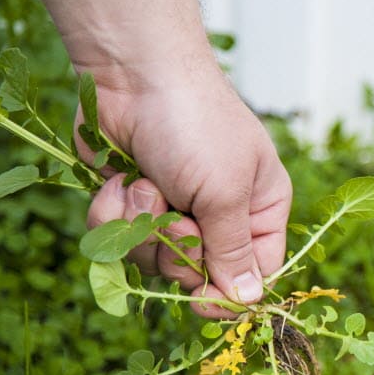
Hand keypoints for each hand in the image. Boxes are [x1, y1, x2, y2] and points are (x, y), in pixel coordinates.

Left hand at [79, 66, 291, 317]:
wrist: (134, 73)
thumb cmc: (197, 124)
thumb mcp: (225, 193)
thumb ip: (233, 252)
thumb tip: (249, 301)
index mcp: (260, 210)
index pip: (255, 273)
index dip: (229, 293)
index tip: (201, 300)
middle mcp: (220, 214)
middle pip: (199, 275)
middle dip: (177, 250)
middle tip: (176, 217)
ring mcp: (173, 209)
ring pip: (153, 261)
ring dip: (142, 226)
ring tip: (145, 184)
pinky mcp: (131, 203)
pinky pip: (118, 239)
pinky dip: (113, 213)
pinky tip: (120, 180)